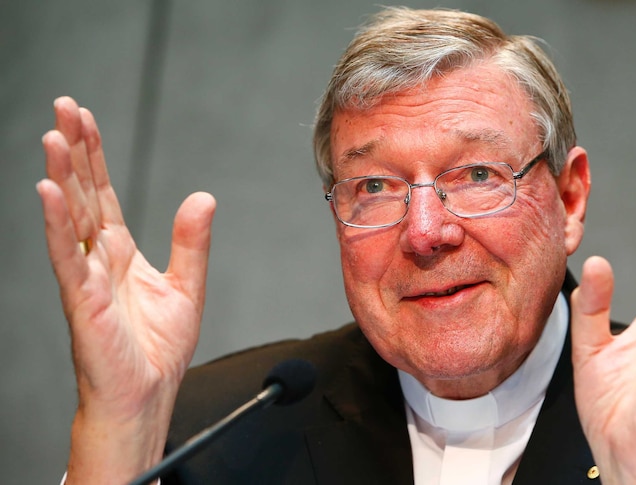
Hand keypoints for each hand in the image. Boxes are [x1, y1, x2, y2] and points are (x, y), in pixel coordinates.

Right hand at [37, 97, 215, 482]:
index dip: (95, 155)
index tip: (85, 118)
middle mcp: (99, 258)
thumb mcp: (186, 286)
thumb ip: (191, 242)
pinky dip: (58, 222)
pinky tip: (50, 190)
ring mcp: (86, 276)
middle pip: (83, 192)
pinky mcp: (81, 299)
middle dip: (74, 149)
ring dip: (62, 174)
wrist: (146, 395)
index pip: (103, 193)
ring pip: (70, 216)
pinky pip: (67, 255)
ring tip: (55, 135)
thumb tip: (204, 198)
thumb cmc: (156, 350)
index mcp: (121, 253)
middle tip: (65, 107)